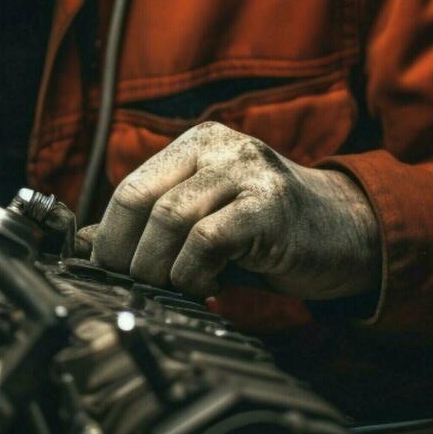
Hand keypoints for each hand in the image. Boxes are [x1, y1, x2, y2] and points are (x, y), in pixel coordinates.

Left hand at [87, 121, 379, 299]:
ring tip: (172, 289)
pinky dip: (194, 273)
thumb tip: (84, 245)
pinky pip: (207, 240)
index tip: (108, 272)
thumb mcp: (203, 221)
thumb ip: (149, 227)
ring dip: (158, 269)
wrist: (348, 233)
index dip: (108, 236)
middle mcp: (219, 147)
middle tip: (133, 286)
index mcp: (195, 144)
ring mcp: (246, 172)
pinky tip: (207, 286)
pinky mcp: (270, 206)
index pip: (128, 187)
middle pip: (140, 199)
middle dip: (125, 254)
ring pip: (169, 219)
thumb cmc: (267, 232)